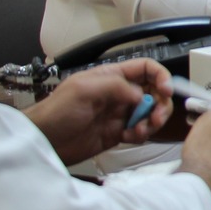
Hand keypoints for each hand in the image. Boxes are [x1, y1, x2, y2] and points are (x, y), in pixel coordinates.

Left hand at [24, 58, 171, 164]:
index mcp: (112, 76)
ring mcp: (120, 113)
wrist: (45, 141)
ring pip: (150, 113)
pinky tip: (128, 137)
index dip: (160, 76)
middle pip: (154, 92)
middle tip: (155, 118)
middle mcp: (119, 93)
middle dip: (160, 104)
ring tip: (140, 130)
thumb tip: (141, 96)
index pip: (145, 68)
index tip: (166, 91)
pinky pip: (140, 131)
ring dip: (152, 122)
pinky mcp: (118, 132)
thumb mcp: (84, 89)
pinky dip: (141, 135)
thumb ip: (115, 86)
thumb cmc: (58, 111)